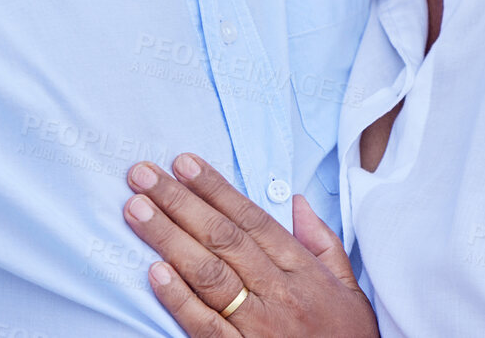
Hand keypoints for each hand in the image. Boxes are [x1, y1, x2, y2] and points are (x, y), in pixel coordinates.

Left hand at [124, 154, 378, 337]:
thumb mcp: (348, 286)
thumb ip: (322, 242)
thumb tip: (297, 202)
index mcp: (302, 269)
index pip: (251, 219)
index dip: (215, 188)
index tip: (184, 162)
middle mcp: (279, 292)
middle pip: (222, 237)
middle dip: (180, 201)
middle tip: (143, 175)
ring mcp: (258, 327)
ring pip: (208, 273)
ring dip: (168, 237)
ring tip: (137, 209)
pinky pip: (205, 325)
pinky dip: (179, 298)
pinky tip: (155, 271)